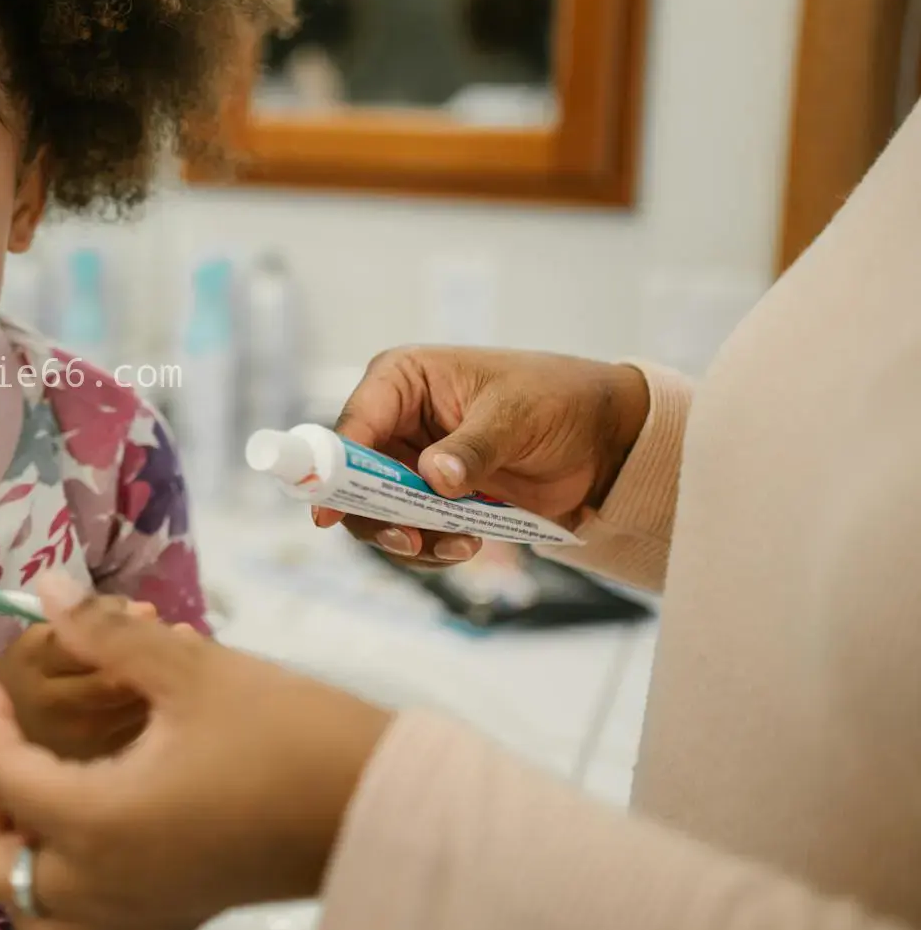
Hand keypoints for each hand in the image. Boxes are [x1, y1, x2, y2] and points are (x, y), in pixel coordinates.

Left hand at [0, 592, 392, 929]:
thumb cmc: (287, 734)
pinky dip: (80, 907)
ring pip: (41, 918)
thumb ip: (106, 631)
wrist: (379, 804)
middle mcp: (106, 885)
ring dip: (15, 865)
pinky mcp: (183, 920)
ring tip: (27, 805)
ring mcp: (144, 913)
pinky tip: (96, 859)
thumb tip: (44, 587)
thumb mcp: (190, 669)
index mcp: (98, 822)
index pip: (8, 777)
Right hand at [324, 347, 649, 566]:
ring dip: (411, 539)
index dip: (334, 470)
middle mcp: (395, 423)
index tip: (327, 513)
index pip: (354, 426)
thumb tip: (434, 478)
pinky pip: (411, 532)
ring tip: (460, 545)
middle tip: (411, 540)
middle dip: (378, 516)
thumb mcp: (516, 415)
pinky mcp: (432, 500)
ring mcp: (411, 464)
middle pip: (353, 480)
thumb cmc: (557, 400)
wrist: (602, 438)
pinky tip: (466, 545)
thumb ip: (473, 447)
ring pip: (378, 514)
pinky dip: (432, 548)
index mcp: (402, 382)